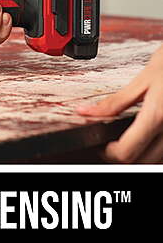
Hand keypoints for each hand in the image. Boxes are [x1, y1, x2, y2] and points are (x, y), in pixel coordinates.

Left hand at [77, 44, 162, 162]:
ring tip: (127, 138)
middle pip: (141, 161)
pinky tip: (146, 135)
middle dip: (122, 155)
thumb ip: (115, 102)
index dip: (108, 153)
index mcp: (158, 116)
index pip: (127, 151)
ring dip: (140, 154)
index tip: (100, 145)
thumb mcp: (142, 80)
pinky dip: (154, 148)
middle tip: (110, 141)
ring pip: (156, 160)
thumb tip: (87, 112)